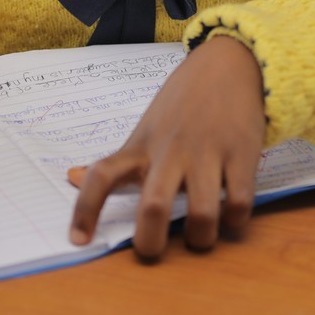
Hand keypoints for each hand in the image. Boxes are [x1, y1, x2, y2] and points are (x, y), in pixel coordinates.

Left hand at [67, 35, 265, 259]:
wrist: (229, 62)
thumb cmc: (183, 102)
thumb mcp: (146, 127)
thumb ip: (119, 160)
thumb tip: (72, 177)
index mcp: (142, 146)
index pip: (102, 175)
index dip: (86, 210)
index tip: (79, 239)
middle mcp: (170, 151)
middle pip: (153, 206)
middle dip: (151, 241)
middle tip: (154, 251)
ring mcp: (207, 152)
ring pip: (202, 213)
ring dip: (201, 239)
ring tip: (202, 237)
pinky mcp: (242, 153)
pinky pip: (239, 203)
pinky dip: (234, 220)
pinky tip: (230, 215)